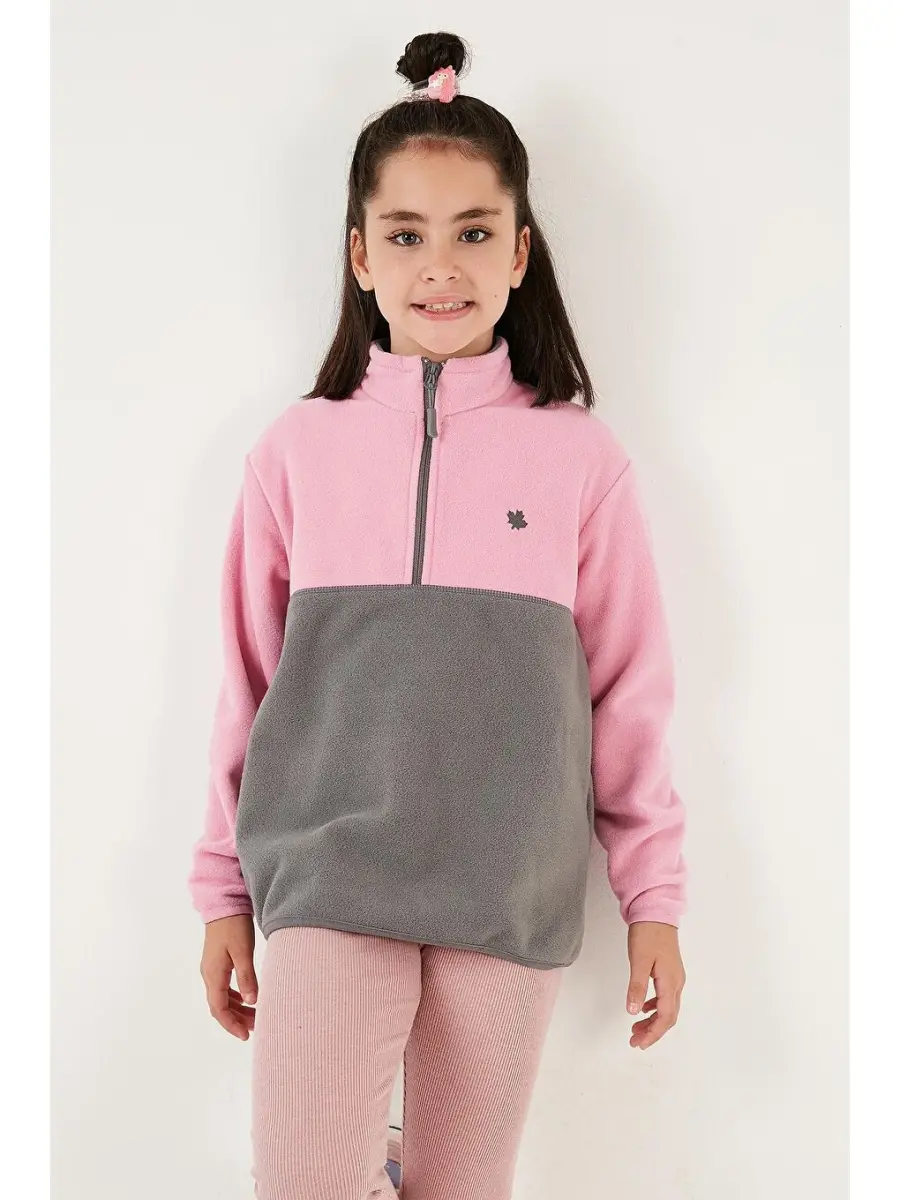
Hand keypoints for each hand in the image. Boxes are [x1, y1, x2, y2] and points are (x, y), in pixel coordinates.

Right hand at [200, 913, 258, 1040]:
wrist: (223, 903)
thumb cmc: (233, 926)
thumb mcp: (242, 951)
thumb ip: (247, 976)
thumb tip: (252, 1002)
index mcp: (213, 974)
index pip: (219, 1009)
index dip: (232, 1025)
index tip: (246, 1036)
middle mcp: (209, 974)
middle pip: (220, 1006)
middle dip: (237, 1020)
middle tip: (256, 1028)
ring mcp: (212, 968)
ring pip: (223, 997)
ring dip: (237, 1009)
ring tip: (255, 1017)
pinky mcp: (217, 962)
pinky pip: (224, 987)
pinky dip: (235, 997)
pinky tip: (247, 999)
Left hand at [625, 921, 684, 1049]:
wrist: (656, 910)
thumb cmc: (648, 933)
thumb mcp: (639, 960)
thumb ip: (637, 987)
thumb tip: (633, 1012)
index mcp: (670, 982)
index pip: (665, 1017)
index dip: (653, 1033)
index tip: (639, 1043)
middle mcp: (676, 982)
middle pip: (668, 1016)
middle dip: (653, 1031)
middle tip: (634, 1040)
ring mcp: (674, 976)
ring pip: (667, 1007)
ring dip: (653, 1020)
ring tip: (636, 1028)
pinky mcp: (669, 970)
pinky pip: (664, 997)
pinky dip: (654, 1007)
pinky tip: (643, 1007)